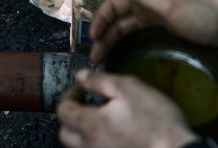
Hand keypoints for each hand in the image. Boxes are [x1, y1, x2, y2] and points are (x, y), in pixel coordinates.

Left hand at [57, 69, 197, 147]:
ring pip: (79, 147)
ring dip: (83, 131)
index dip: (70, 94)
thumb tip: (80, 76)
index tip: (83, 87)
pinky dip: (96, 143)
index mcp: (90, 125)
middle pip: (65, 133)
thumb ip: (99, 81)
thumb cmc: (154, 118)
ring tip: (102, 118)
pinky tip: (113, 135)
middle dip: (71, 115)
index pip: (63, 110)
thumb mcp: (128, 88)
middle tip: (87, 103)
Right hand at [89, 0, 217, 66]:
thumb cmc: (201, 16)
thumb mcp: (170, 6)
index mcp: (148, 0)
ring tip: (105, 64)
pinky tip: (126, 63)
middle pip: (119, 21)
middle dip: (104, 37)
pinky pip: (141, 43)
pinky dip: (129, 50)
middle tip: (95, 59)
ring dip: (114, 45)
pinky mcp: (167, 38)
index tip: (93, 38)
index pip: (116, 5)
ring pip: (128, 33)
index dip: (102, 18)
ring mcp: (158, 25)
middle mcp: (149, 10)